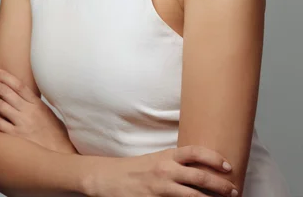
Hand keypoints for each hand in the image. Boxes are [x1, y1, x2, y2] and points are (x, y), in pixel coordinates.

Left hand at [0, 69, 76, 152]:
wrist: (61, 153)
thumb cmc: (56, 135)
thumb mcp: (49, 114)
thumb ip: (36, 105)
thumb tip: (24, 97)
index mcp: (37, 104)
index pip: (18, 85)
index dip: (5, 77)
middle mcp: (28, 111)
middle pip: (6, 93)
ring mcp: (21, 123)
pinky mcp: (15, 137)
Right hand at [87, 145, 237, 196]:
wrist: (110, 178)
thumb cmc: (137, 169)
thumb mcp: (158, 159)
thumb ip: (176, 163)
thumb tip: (201, 168)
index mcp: (167, 156)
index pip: (195, 152)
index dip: (214, 158)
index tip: (228, 167)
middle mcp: (166, 170)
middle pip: (199, 176)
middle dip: (220, 185)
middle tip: (233, 190)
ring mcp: (161, 188)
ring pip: (193, 196)